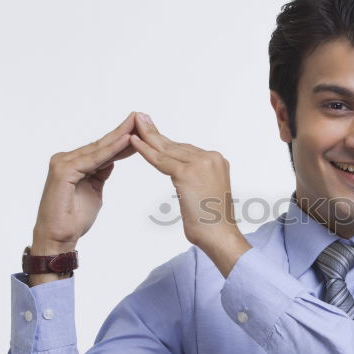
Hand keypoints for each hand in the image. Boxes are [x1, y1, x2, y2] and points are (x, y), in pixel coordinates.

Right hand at [31, 111, 140, 253]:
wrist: (58, 238)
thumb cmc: (74, 218)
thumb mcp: (94, 189)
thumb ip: (100, 172)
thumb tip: (111, 160)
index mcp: (73, 162)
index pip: (102, 148)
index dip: (122, 138)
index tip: (141, 129)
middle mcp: (66, 158)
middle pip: (101, 144)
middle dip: (123, 131)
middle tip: (142, 117)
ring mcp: (63, 163)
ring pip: (99, 149)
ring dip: (120, 136)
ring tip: (138, 124)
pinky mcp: (63, 171)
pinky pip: (94, 159)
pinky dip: (111, 150)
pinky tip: (126, 140)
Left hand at [128, 112, 248, 272]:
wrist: (220, 235)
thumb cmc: (212, 222)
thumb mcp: (204, 193)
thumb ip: (193, 179)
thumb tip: (179, 175)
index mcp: (217, 161)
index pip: (184, 149)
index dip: (165, 142)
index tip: (152, 131)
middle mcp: (211, 157)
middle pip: (175, 145)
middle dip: (155, 133)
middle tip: (140, 118)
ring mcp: (201, 163)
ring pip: (166, 150)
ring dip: (147, 136)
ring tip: (134, 123)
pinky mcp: (188, 173)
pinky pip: (161, 160)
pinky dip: (145, 150)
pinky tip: (133, 141)